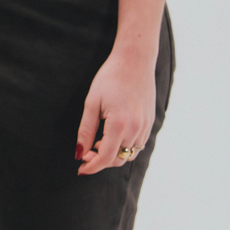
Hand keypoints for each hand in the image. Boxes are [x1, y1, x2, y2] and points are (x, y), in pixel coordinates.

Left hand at [75, 46, 155, 174]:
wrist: (135, 61)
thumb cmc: (110, 78)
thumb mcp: (92, 102)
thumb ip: (85, 130)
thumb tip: (79, 153)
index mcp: (120, 124)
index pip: (105, 157)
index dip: (92, 166)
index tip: (81, 169)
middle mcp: (136, 129)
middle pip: (118, 159)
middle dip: (101, 161)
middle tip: (86, 154)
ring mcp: (146, 127)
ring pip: (129, 154)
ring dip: (113, 154)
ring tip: (98, 142)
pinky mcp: (151, 122)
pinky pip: (138, 144)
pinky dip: (124, 146)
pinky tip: (112, 135)